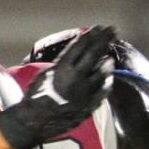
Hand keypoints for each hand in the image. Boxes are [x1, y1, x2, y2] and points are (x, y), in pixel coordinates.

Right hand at [0, 24, 115, 148]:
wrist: (35, 120)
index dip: (91, 35)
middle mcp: (75, 78)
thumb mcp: (46, 72)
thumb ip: (63, 63)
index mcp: (63, 67)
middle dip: (104, 40)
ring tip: (110, 56)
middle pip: (94, 54)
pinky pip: (102, 92)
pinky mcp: (88, 106)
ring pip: (101, 73)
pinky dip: (106, 83)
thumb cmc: (36, 95)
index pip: (81, 46)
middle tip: (113, 30)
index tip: (99, 27)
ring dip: (107, 63)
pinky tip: (108, 78)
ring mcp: (84, 93)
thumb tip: (75, 54)